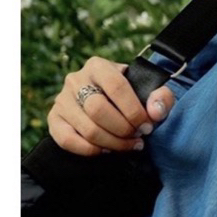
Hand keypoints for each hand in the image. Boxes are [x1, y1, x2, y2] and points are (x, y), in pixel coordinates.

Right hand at [47, 56, 175, 155]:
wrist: (109, 102)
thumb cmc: (132, 96)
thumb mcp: (149, 91)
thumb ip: (161, 97)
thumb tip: (156, 112)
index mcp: (99, 66)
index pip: (117, 87)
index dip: (134, 111)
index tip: (148, 126)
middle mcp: (76, 80)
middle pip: (98, 110)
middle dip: (123, 129)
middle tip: (138, 137)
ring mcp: (62, 100)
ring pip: (87, 129)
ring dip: (113, 143)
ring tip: (129, 145)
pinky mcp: (54, 120)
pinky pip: (67, 140)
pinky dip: (91, 150)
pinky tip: (107, 149)